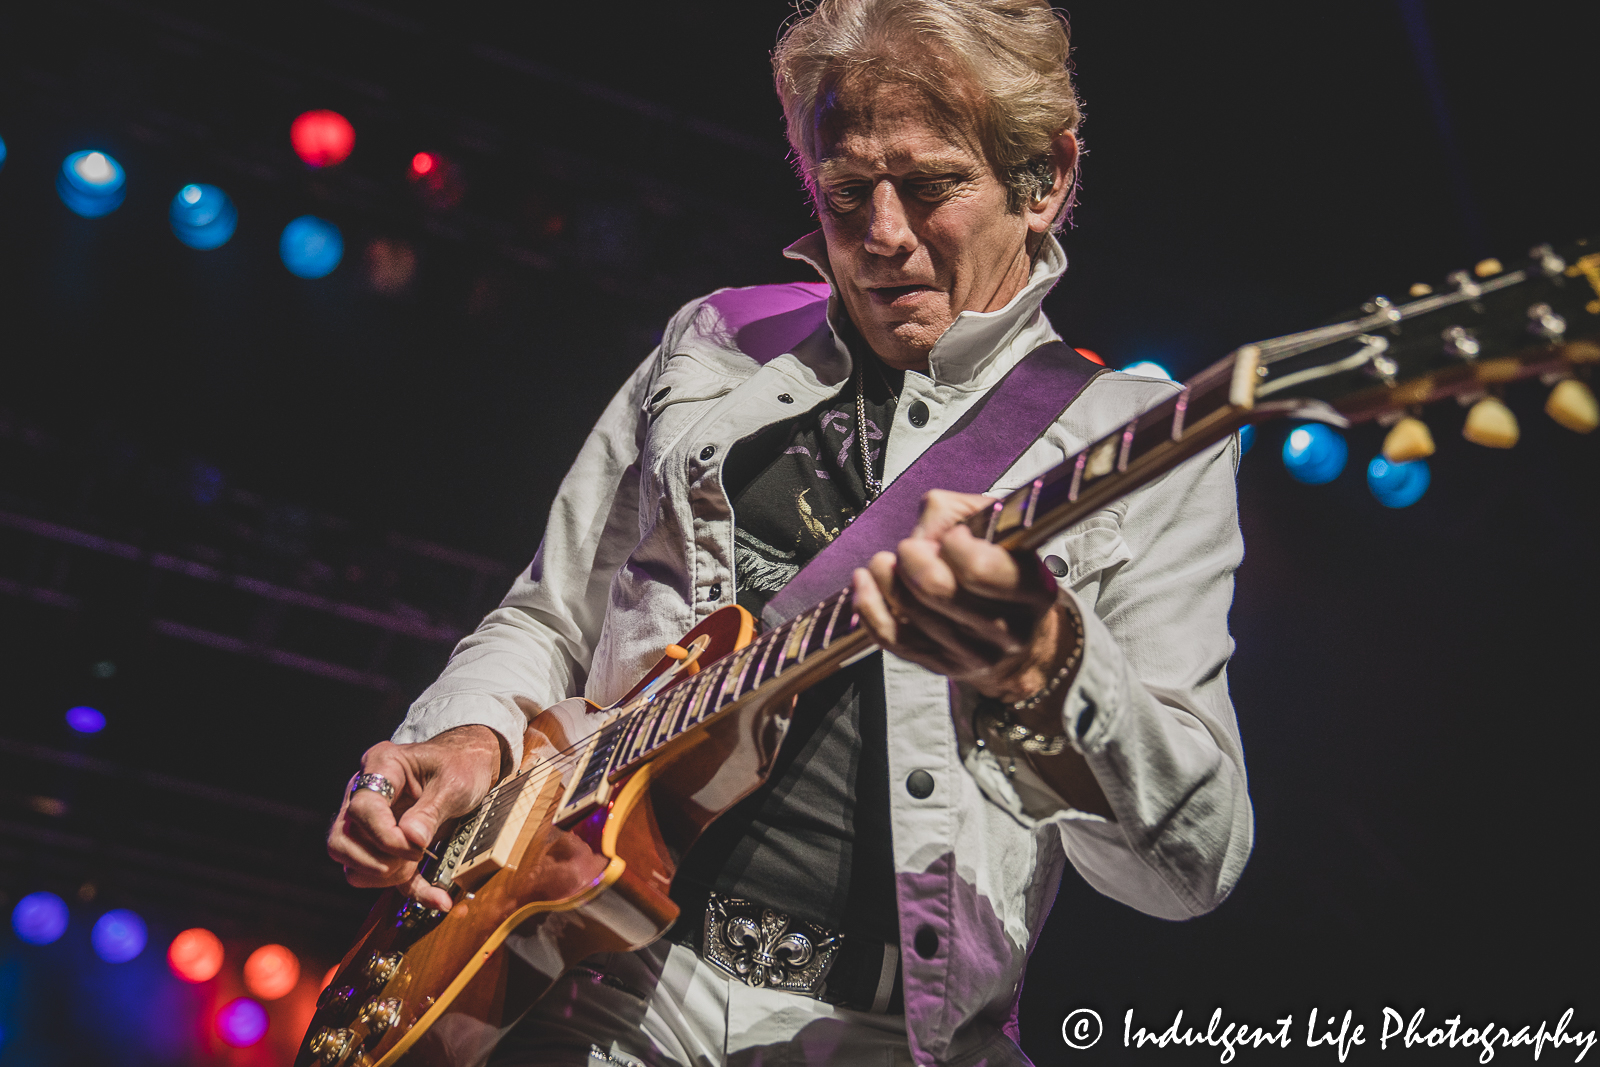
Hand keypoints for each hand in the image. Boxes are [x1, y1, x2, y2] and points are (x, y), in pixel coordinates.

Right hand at [327, 724, 505, 911]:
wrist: (472, 764)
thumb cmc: (461, 764)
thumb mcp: (454, 783)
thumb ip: (431, 811)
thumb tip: (411, 841)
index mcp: (380, 766)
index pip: (361, 808)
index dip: (384, 836)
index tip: (416, 847)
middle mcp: (365, 793)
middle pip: (342, 840)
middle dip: (380, 859)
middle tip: (415, 856)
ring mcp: (369, 821)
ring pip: (350, 864)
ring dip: (385, 876)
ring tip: (417, 865)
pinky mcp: (384, 845)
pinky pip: (383, 877)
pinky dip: (411, 890)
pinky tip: (439, 898)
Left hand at [850, 489, 1063, 702]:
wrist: (1013, 636)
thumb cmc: (1001, 569)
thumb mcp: (999, 529)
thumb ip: (959, 513)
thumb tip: (923, 535)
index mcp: (1031, 589)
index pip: (979, 569)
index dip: (953, 543)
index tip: (952, 535)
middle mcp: (1007, 629)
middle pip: (938, 590)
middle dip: (913, 557)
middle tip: (911, 547)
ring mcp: (972, 654)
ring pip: (910, 611)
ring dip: (887, 576)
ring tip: (886, 561)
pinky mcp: (939, 664)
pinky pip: (891, 637)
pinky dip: (869, 605)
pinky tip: (865, 582)